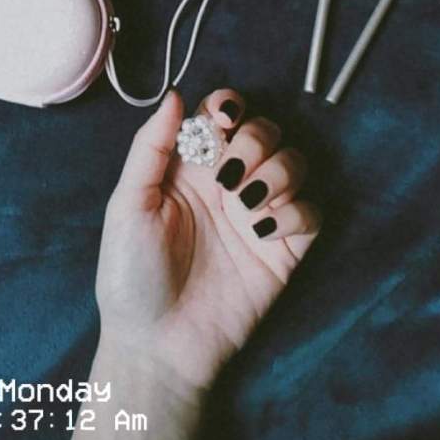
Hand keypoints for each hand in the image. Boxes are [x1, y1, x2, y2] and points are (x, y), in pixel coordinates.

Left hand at [96, 88, 320, 388]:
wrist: (157, 345)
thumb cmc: (131, 275)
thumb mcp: (128, 205)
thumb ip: (151, 147)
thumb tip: (176, 95)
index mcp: (190, 167)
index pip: (222, 115)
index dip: (230, 105)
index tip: (224, 120)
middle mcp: (228, 184)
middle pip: (265, 131)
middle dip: (255, 142)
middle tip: (230, 178)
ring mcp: (258, 216)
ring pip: (295, 164)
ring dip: (278, 173)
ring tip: (247, 206)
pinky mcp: (284, 250)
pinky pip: (312, 213)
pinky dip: (296, 213)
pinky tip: (264, 234)